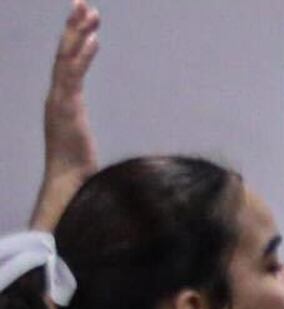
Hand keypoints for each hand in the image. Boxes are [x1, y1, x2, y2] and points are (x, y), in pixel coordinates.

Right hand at [37, 2, 101, 217]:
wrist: (68, 185)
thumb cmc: (78, 168)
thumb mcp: (83, 141)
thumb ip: (84, 129)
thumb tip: (95, 132)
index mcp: (62, 101)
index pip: (68, 63)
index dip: (75, 40)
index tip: (86, 21)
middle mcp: (57, 96)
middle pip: (64, 53)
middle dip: (73, 27)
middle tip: (83, 3)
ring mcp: (59, 100)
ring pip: (66, 58)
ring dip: (77, 33)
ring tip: (88, 12)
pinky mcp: (65, 107)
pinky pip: (73, 74)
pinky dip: (83, 55)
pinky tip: (93, 38)